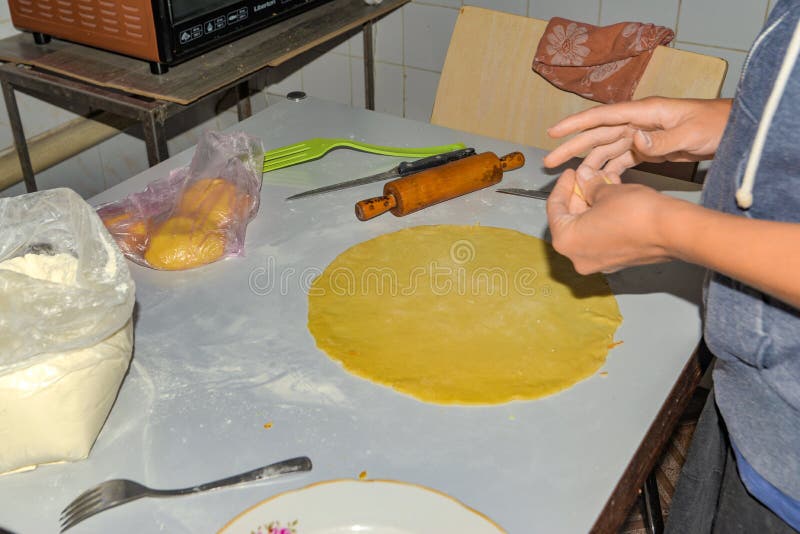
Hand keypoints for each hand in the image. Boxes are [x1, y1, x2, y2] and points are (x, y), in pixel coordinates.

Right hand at [543, 97, 731, 177]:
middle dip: (572, 148)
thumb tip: (633, 139)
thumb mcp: (691, 132)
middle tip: (548, 163)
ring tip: (568, 179)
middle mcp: (638, 123)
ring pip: (606, 149)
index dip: (576, 124)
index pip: (602, 117)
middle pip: (597, 135)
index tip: (553, 132)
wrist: (734, 130)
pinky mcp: (649, 149)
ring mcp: (642, 136)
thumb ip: (662, 139)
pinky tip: (597, 184)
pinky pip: (622, 160)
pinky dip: (609, 171)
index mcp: (643, 113)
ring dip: (587, 163)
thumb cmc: (716, 125)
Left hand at [546, 168, 675, 273]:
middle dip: (578, 196)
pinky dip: (603, 218)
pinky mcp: (615, 261)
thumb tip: (584, 178)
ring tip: (601, 183)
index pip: (554, 209)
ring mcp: (597, 262)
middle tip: (585, 177)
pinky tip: (612, 199)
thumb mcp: (606, 191)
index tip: (570, 173)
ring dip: (592, 205)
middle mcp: (578, 257)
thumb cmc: (638, 214)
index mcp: (566, 241)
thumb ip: (589, 185)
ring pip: (586, 228)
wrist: (672, 231)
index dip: (562, 186)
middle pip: (569, 220)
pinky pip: (601, 237)